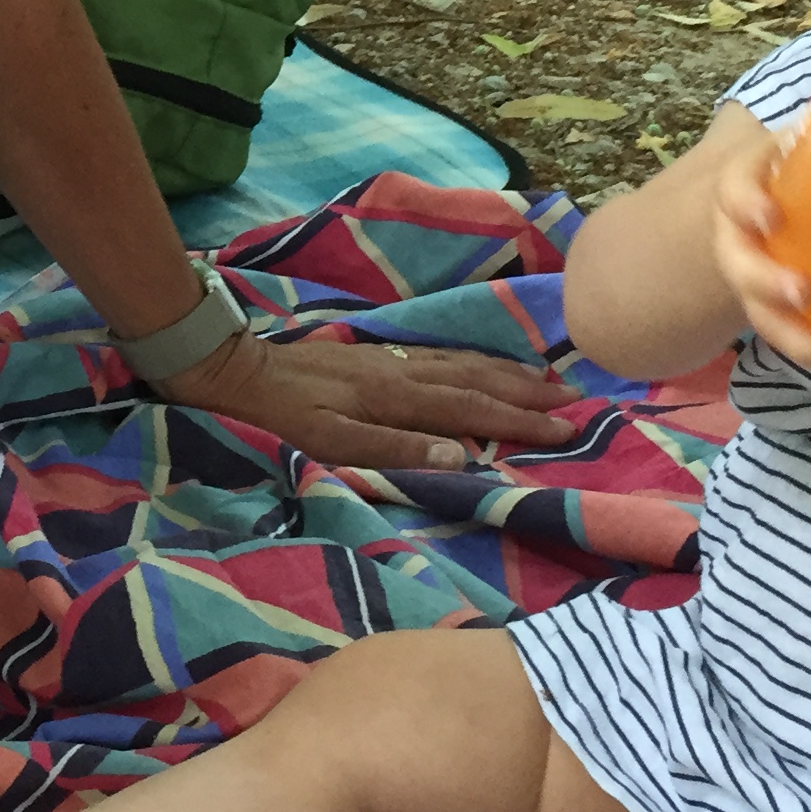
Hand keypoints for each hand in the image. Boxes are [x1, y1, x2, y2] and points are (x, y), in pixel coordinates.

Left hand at [152, 324, 580, 471]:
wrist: (235, 368)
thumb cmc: (278, 415)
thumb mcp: (326, 441)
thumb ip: (391, 450)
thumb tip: (459, 457)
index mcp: (394, 397)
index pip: (471, 410)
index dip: (519, 421)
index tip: (565, 430)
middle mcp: (401, 371)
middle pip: (476, 380)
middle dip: (527, 393)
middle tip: (576, 402)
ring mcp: (390, 358)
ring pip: (463, 363)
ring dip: (508, 372)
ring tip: (548, 380)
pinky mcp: (377, 354)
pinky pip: (441, 355)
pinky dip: (474, 360)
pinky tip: (484, 365)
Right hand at [709, 128, 810, 372]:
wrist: (766, 213)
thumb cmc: (792, 172)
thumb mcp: (800, 140)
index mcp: (742, 196)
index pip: (733, 195)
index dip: (747, 206)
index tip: (770, 215)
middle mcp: (744, 249)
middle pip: (743, 276)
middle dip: (769, 286)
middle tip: (804, 293)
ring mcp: (765, 294)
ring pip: (778, 329)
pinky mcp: (797, 323)